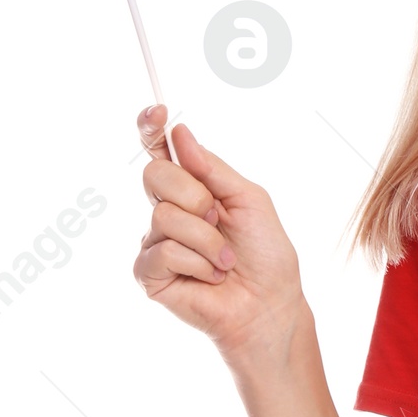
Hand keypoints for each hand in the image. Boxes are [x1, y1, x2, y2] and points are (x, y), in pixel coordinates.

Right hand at [133, 106, 304, 357]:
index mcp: (191, 189)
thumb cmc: (266, 255)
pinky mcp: (148, 273)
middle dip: (195, 195)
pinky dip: (197, 263)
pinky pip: (163, 251)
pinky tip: (210, 278)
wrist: (270, 305)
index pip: (160, 152)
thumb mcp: (249, 199)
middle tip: (219, 220)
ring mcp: (155, 242)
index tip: (157, 111)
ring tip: (224, 260)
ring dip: (206, 239)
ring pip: (164, 216)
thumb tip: (181, 134)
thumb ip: (213, 169)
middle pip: (155, 175)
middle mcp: (168, 211)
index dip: (151, 128)